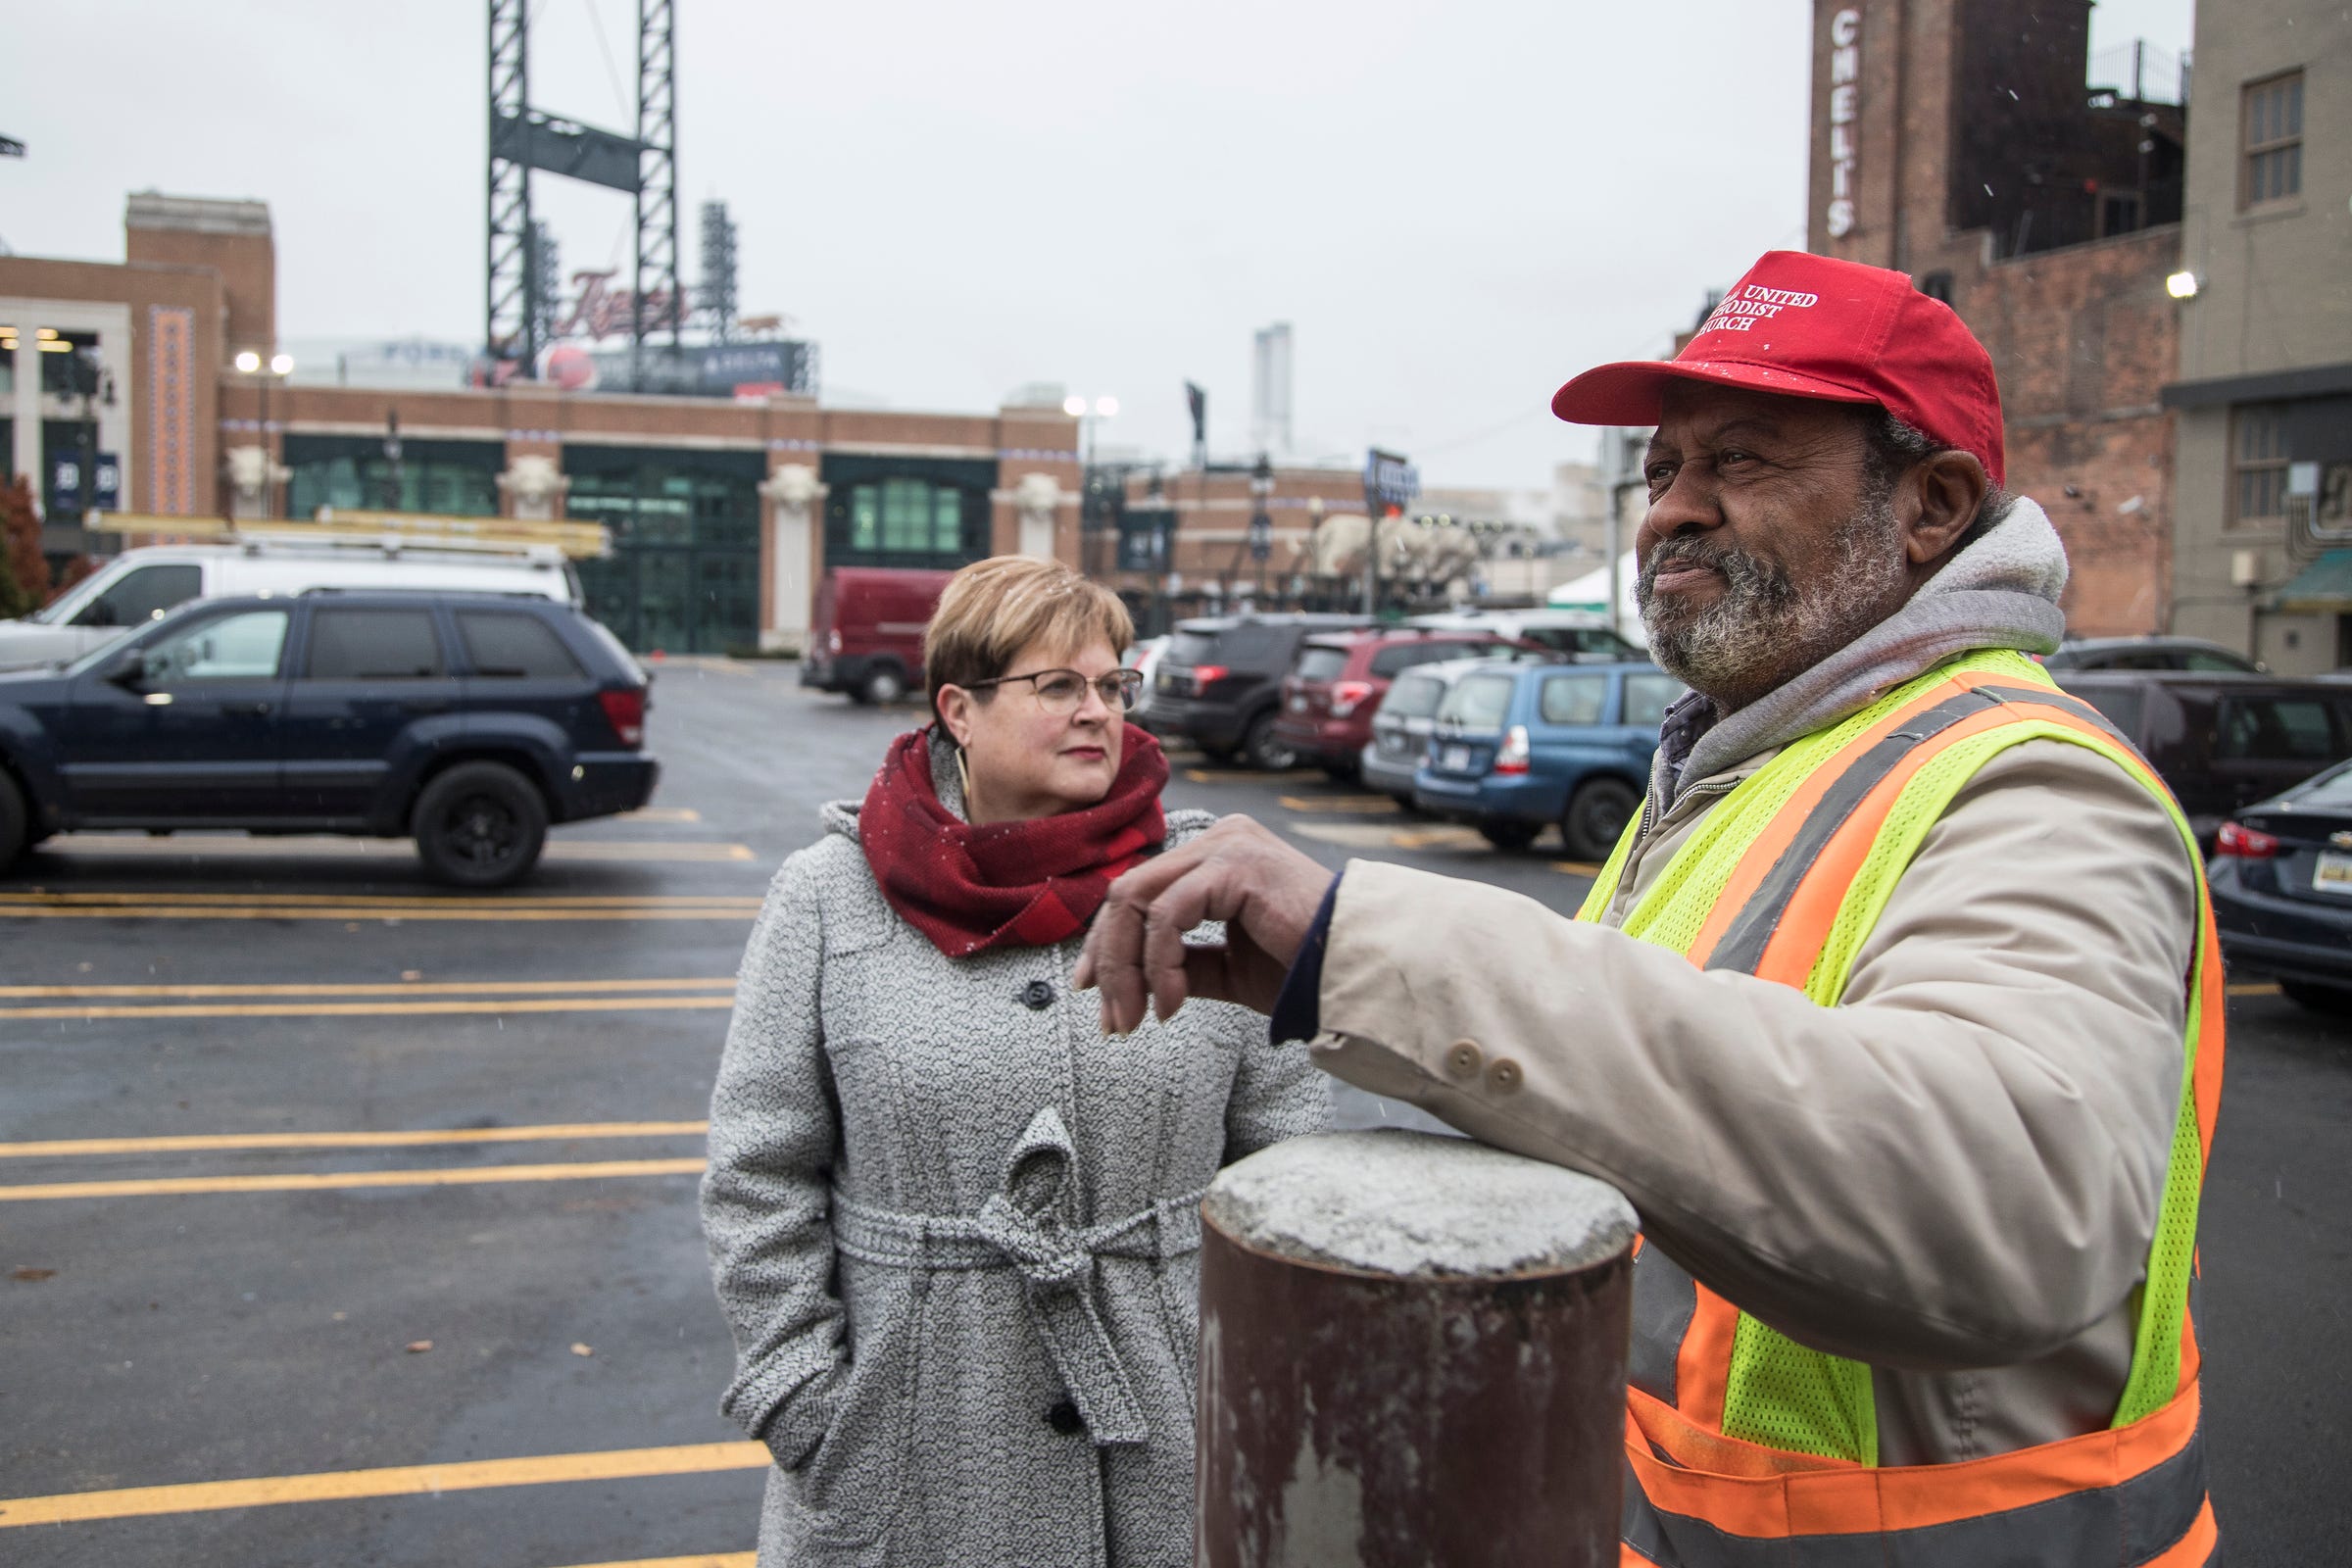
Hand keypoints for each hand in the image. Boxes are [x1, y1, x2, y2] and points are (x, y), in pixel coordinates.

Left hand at [1073, 815, 1333, 1034]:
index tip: (1092, 990)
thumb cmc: (1304, 968)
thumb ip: (1181, 963)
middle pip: (1127, 892)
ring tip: (1137, 1017)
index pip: (1139, 890)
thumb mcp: (1227, 967)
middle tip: (1110, 1017)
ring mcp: (1225, 845)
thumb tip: (1130, 980)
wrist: (1354, 970)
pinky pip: (1168, 914)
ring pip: (1136, 899)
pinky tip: (1172, 1003)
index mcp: (1217, 855)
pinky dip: (1158, 963)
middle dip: (1108, 959)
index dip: (1106, 942)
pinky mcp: (1233, 865)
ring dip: (1126, 967)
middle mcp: (1219, 839)